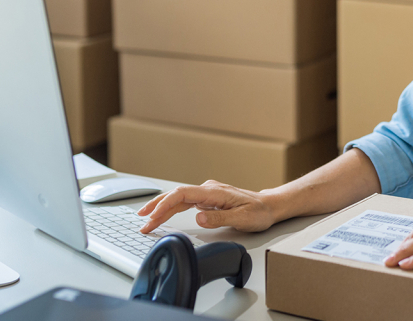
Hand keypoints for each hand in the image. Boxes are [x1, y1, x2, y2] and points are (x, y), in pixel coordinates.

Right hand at [137, 180, 278, 233]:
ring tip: (146, 220)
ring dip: (161, 208)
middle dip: (157, 207)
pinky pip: (185, 202)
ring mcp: (207, 194)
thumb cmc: (259, 212)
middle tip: (142, 222)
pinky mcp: (207, 199)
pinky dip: (171, 209)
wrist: (269, 206)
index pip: (183, 194)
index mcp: (214, 192)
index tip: (153, 217)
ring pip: (178, 198)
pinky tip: (162, 214)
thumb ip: (219, 218)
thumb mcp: (242, 219)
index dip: (165, 205)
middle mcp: (208, 189)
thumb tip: (198, 218)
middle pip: (176, 195)